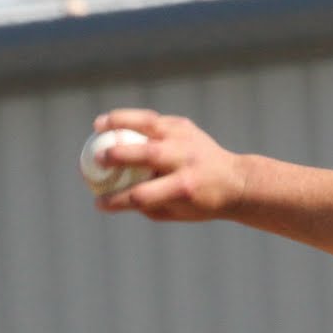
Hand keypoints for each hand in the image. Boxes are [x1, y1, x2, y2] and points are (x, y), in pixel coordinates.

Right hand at [89, 109, 248, 220]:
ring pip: (148, 124)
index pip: (143, 195)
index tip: (99, 204)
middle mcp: (185, 161)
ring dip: (119, 122)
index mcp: (184, 188)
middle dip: (117, 155)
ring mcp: (185, 139)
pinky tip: (114, 123)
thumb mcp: (178, 212)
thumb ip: (148, 206)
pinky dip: (132, 120)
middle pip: (146, 155)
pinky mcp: (184, 126)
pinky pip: (153, 120)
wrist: (236, 181)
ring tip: (98, 126)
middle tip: (96, 159)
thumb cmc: (202, 202)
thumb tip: (111, 197)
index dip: (117, 201)